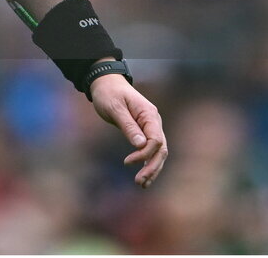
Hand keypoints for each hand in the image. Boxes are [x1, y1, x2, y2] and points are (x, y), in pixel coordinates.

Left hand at [90, 74, 168, 188]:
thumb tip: (140, 145)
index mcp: (149, 115)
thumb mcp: (114, 108)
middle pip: (161, 149)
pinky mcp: (144, 131)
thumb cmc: (109, 93)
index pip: (155, 140)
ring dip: (152, 168)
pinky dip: (148, 162)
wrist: (106, 83)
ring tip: (142, 184)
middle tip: (139, 182)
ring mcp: (151, 127)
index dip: (144, 154)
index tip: (127, 162)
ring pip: (158, 152)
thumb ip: (128, 125)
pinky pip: (151, 149)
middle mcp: (154, 122)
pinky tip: (144, 176)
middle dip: (152, 167)